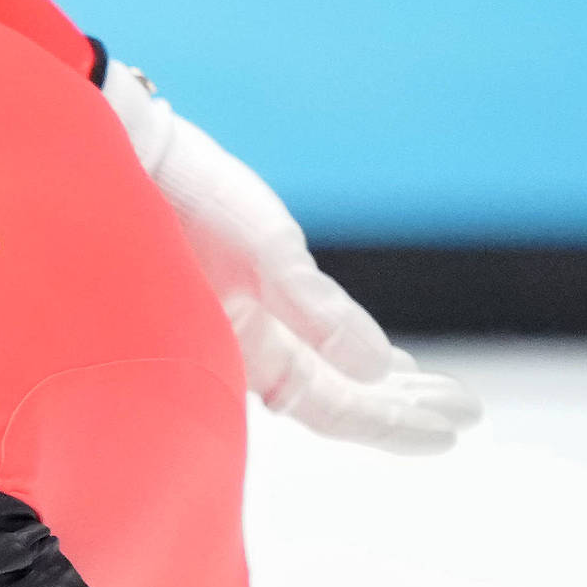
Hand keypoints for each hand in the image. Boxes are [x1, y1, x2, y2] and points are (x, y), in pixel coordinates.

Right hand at [104, 60, 483, 456]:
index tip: (452, 431)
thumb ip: (316, 313)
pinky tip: (373, 357)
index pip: (335, 406)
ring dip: (380, 382)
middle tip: (465, 412)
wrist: (121, 155)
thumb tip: (375, 369)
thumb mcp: (259, 252)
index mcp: (247, 348)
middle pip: (336, 393)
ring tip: (427, 391)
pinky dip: (349, 348)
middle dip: (399, 406)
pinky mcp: (247, 284)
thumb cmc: (178, 201)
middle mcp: (250, 342)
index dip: (393, 423)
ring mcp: (248, 316)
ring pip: (327, 368)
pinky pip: (311, 335)